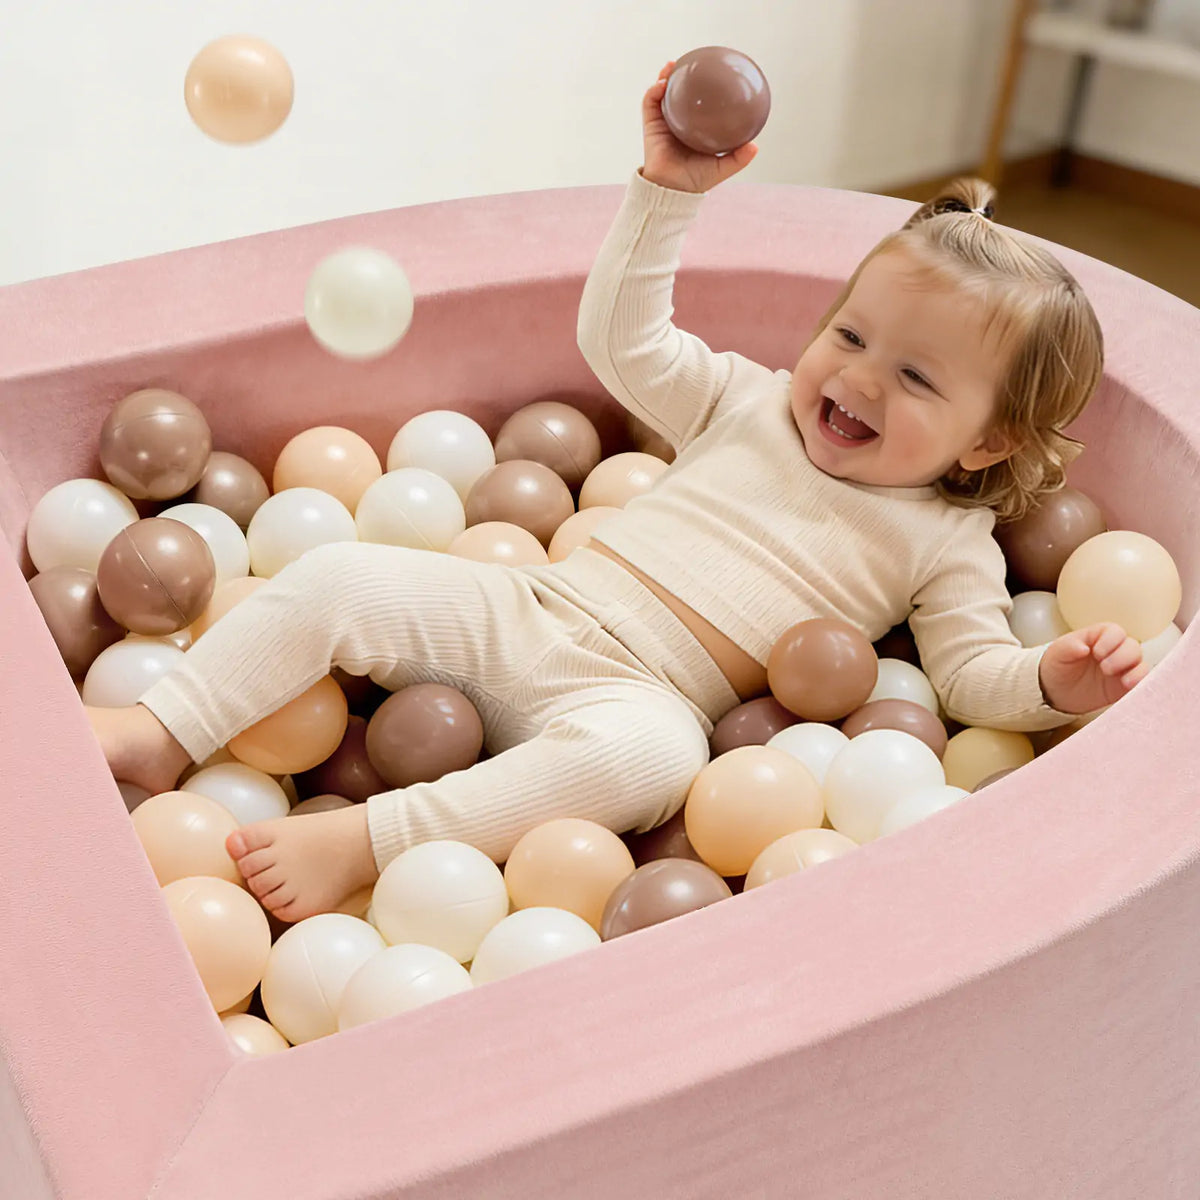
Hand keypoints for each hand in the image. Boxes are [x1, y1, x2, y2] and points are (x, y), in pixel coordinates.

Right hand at [641, 61, 758, 194]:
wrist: (672, 190)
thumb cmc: (695, 180)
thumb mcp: (722, 168)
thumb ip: (738, 158)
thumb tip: (756, 146)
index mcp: (693, 128)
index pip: (696, 102)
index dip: (700, 87)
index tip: (708, 73)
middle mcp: (677, 122)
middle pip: (678, 93)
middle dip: (681, 76)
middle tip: (688, 63)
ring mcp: (663, 122)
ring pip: (662, 94)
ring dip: (665, 77)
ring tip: (671, 66)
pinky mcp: (650, 125)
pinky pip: (649, 103)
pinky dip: (654, 91)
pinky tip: (662, 84)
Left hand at [1039, 623, 1146, 713]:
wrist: (1056, 692)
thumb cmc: (1058, 665)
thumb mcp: (1057, 654)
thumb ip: (1068, 647)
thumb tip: (1083, 647)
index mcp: (1100, 637)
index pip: (1115, 632)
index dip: (1111, 640)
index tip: (1096, 652)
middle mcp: (1115, 650)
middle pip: (1133, 646)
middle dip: (1122, 657)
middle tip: (1105, 668)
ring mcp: (1123, 669)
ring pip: (1140, 664)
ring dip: (1134, 671)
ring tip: (1121, 680)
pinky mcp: (1125, 686)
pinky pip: (1142, 682)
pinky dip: (1140, 683)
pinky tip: (1129, 687)